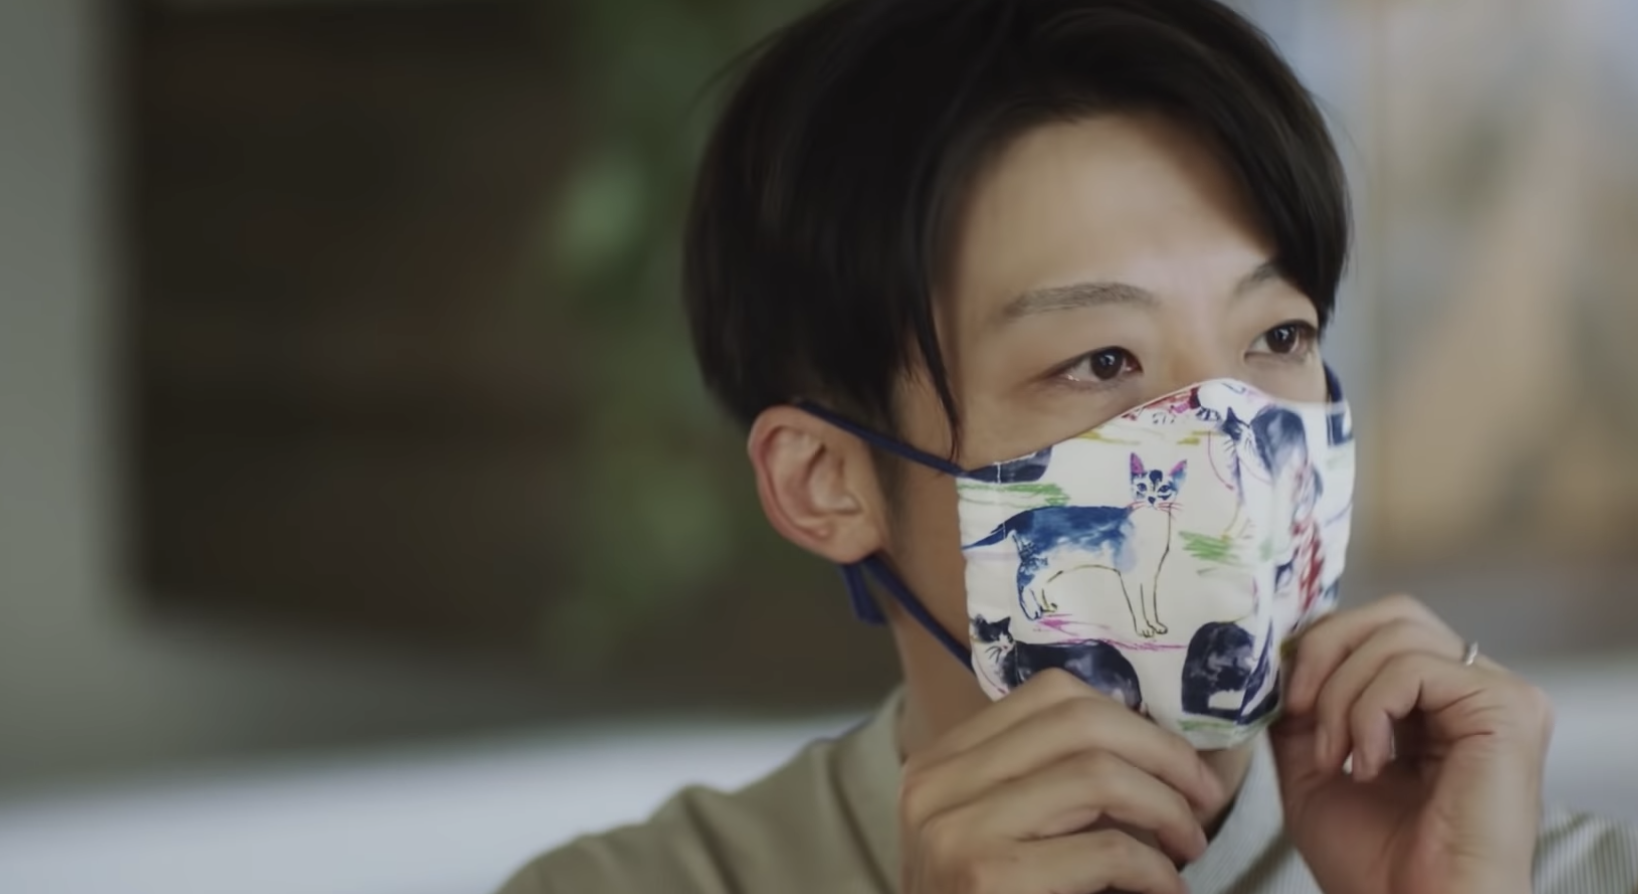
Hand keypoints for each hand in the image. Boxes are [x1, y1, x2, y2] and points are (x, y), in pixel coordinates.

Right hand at [899, 669, 1228, 893]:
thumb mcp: (995, 834)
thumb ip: (1040, 787)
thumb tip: (1148, 746)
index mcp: (941, 762)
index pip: (1050, 694)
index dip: (1131, 720)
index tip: (1175, 763)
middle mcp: (938, 784)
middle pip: (1079, 721)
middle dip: (1163, 754)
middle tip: (1205, 798)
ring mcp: (957, 831)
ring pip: (1097, 775)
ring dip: (1166, 809)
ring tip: (1188, 845)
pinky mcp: (988, 878)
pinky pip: (1105, 850)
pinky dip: (1155, 869)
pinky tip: (1166, 890)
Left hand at [1272, 595, 1552, 893]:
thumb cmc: (1374, 863)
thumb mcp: (1313, 767)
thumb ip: (1302, 708)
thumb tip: (1278, 654)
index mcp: (1437, 700)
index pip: (1378, 628)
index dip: (1321, 646)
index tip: (1283, 698)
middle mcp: (1474, 689)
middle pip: (1393, 614)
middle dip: (1327, 650)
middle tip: (1298, 708)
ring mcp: (1497, 695)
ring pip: (1398, 636)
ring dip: (1342, 695)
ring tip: (1336, 757)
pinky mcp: (1508, 709)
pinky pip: (1416, 668)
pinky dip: (1370, 709)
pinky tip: (1368, 764)